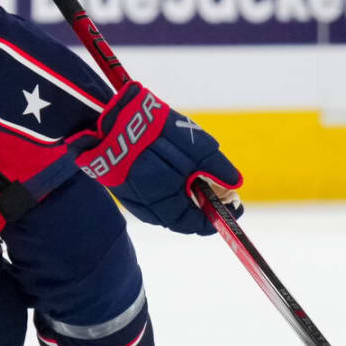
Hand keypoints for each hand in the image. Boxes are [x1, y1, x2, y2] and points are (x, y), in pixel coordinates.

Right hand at [67, 82, 242, 235]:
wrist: (110, 120)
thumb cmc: (156, 134)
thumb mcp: (197, 148)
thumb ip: (218, 170)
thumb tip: (235, 185)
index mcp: (167, 206)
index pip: (198, 225)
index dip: (218, 216)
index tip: (234, 205)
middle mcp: (149, 210)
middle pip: (183, 216)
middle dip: (202, 203)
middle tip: (217, 186)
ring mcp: (134, 200)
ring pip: (167, 206)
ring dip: (184, 194)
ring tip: (195, 173)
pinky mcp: (124, 188)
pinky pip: (152, 196)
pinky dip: (168, 188)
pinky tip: (172, 169)